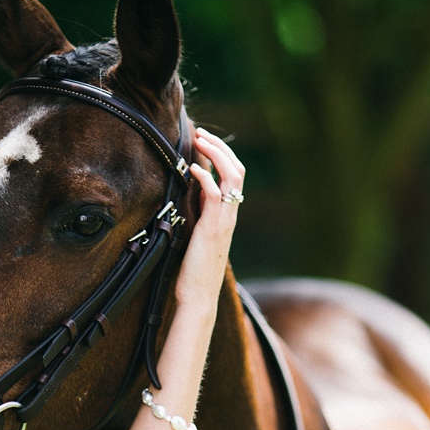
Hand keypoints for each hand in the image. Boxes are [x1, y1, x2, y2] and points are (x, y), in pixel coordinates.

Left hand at [176, 129, 244, 310]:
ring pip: (231, 178)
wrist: (198, 296)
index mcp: (228, 215)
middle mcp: (230, 215)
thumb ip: (200, 214)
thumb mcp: (198, 235)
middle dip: (220, 147)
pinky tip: (192, 168)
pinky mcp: (212, 228)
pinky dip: (205, 177)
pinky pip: (215, 195)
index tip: (203, 142)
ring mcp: (223, 221)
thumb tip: (192, 193)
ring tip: (199, 141)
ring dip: (215, 155)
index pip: (234, 176)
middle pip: (237, 170)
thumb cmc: (194, 270)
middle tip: (201, 134)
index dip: (222, 155)